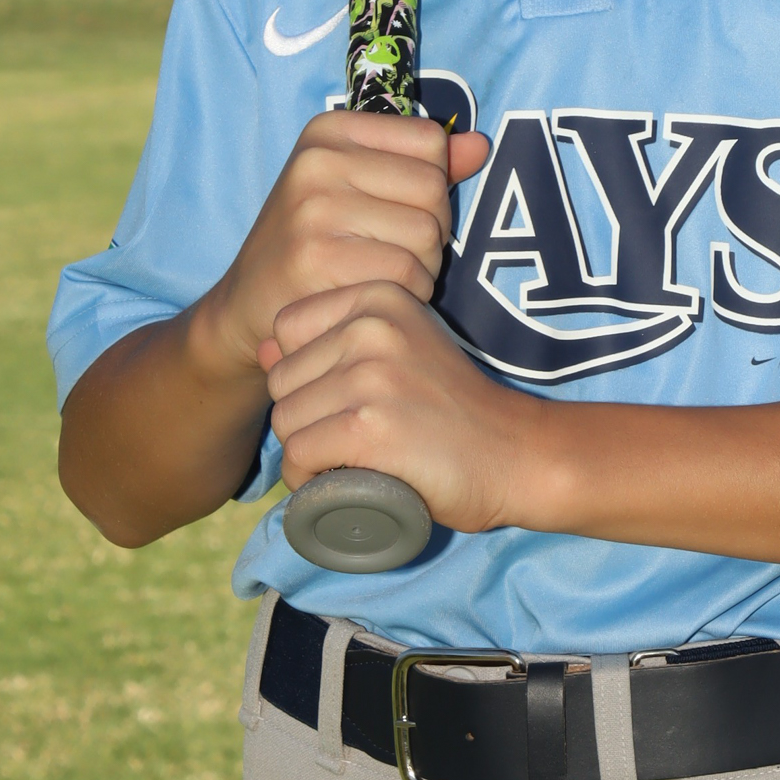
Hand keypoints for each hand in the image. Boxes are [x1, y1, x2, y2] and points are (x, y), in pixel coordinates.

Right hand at [195, 112, 490, 381]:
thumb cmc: (315, 242)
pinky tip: (374, 297)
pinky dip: (406, 296)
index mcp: (329, 131)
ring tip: (383, 275)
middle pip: (434, 190)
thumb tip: (480, 145)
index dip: (432, 184)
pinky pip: (406, 276)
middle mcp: (317, 161)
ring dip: (423, 268)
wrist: (249, 305)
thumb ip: (422, 165)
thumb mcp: (360, 188)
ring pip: (427, 236)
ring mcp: (313, 209)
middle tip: (394, 252)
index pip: (431, 141)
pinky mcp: (317, 260)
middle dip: (432, 231)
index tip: (397, 208)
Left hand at [263, 280, 547, 537]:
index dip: (305, 373)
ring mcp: (370, 375)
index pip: (285, 329)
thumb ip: (335, 341)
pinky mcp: (368, 427)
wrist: (516, 453)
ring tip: (352, 461)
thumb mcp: (401, 351)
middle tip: (353, 438)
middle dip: (304, 418)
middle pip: (281, 381)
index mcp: (378, 296)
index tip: (348, 398)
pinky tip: (343, 482)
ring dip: (308, 454)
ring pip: (286, 423)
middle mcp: (371, 326)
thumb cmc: (453, 408)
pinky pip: (300, 458)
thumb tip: (263, 349)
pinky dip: (311, 482)